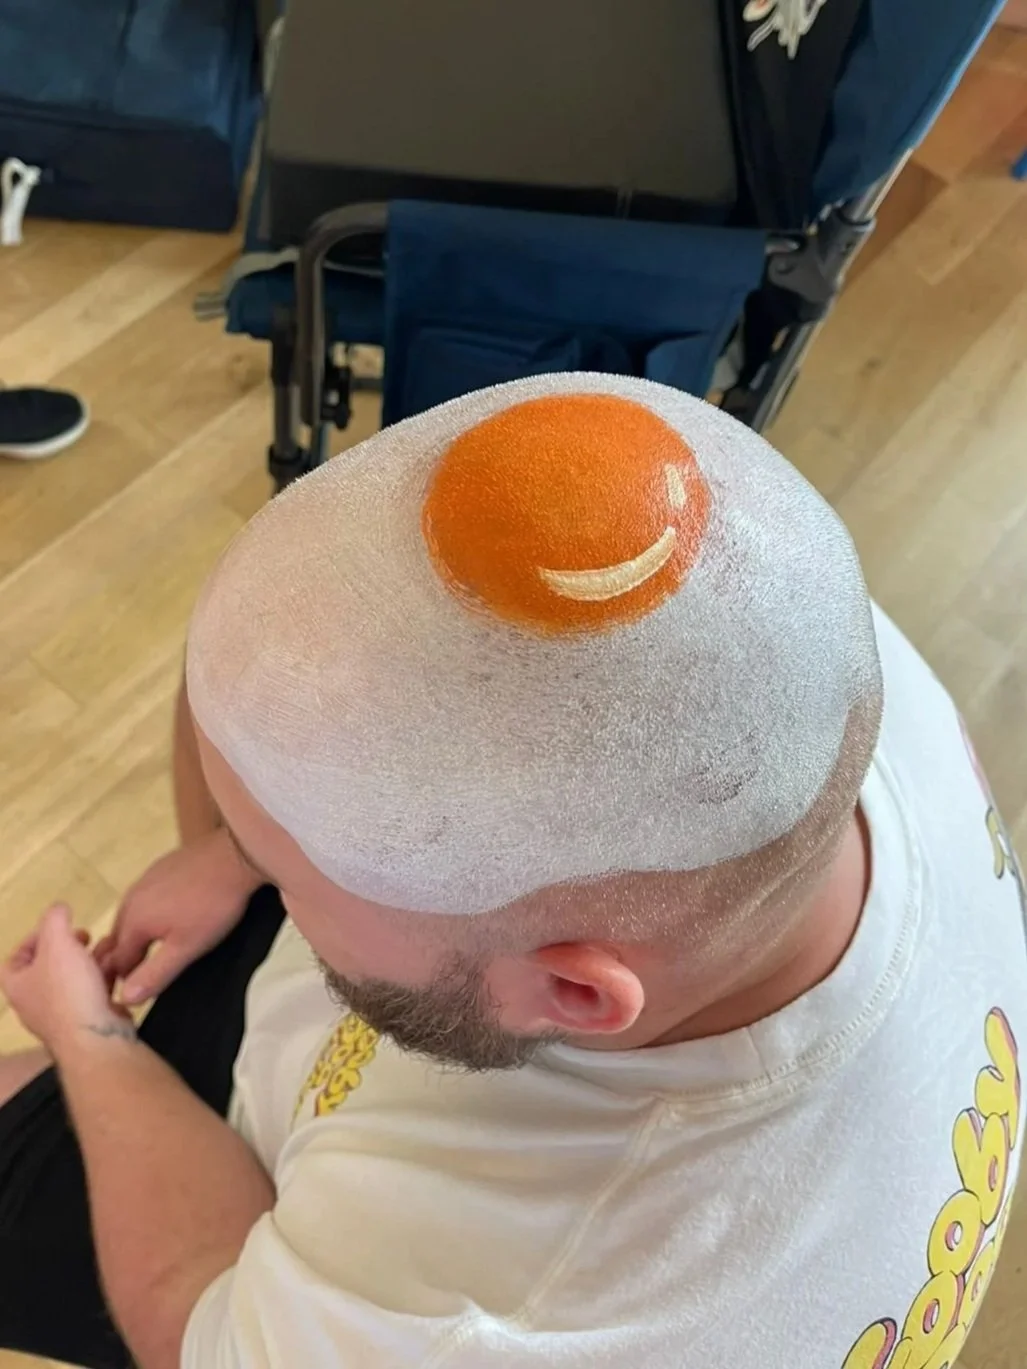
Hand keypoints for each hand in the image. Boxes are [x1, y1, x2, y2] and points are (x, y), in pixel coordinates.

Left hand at [1, 905, 130, 1054]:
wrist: (95, 1038)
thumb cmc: (69, 990)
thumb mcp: (58, 942)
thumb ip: (55, 919)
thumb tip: (58, 909)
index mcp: (17, 985)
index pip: (14, 958)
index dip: (33, 938)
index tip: (57, 927)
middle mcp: (33, 1003)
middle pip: (46, 968)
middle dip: (68, 947)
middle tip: (84, 937)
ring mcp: (59, 1017)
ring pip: (72, 980)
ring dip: (90, 960)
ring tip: (108, 948)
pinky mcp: (85, 1024)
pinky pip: (91, 995)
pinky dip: (104, 979)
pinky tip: (119, 969)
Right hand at [95, 828, 263, 1005]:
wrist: (235, 856)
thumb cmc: (213, 907)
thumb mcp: (187, 947)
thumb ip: (155, 974)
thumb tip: (124, 998)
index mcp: (133, 922)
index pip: (116, 961)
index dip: (123, 981)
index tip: (132, 995)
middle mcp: (130, 900)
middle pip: (118, 938)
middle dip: (125, 959)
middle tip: (141, 976)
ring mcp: (143, 881)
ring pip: (129, 917)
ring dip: (135, 936)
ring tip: (151, 952)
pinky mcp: (159, 868)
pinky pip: (143, 898)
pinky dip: (146, 914)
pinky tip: (165, 918)